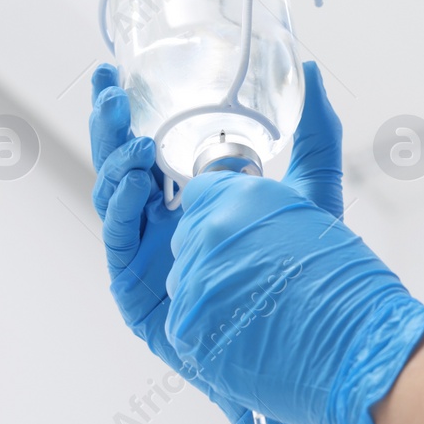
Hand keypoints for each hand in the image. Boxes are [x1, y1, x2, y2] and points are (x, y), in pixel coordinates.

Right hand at [91, 62, 351, 423]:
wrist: (306, 351)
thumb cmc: (305, 276)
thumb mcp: (311, 191)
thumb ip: (313, 134)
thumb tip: (309, 72)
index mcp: (192, 197)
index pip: (152, 145)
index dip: (133, 110)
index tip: (123, 72)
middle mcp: (162, 222)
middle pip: (123, 164)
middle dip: (110, 123)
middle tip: (110, 85)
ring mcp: (146, 253)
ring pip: (113, 196)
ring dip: (114, 158)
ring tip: (131, 130)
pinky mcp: (135, 289)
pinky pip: (119, 240)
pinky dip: (121, 205)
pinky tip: (135, 178)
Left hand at [164, 91, 423, 423]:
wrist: (360, 350)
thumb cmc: (342, 274)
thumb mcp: (318, 195)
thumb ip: (313, 132)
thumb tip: (311, 70)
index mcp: (228, 201)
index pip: (202, 193)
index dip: (225, 203)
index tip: (257, 223)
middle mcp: (199, 239)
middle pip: (187, 229)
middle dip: (215, 240)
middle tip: (261, 265)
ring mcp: (187, 287)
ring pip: (180, 268)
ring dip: (210, 277)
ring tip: (255, 294)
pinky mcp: (182, 330)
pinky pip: (179, 309)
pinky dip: (205, 313)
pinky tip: (239, 319)